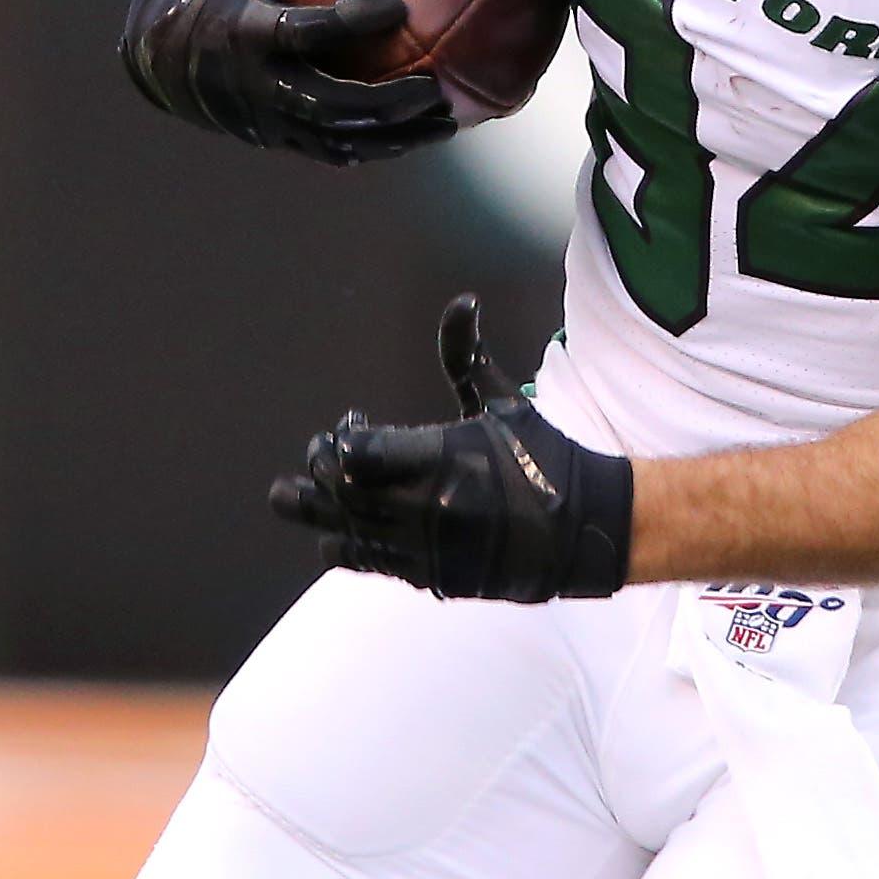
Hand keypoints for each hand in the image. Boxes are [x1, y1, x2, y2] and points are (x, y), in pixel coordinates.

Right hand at [119, 0, 454, 165]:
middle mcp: (258, 82)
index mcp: (248, 31)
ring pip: (338, 139)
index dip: (350, 20)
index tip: (397, 4)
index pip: (306, 29)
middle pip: (330, 102)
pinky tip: (419, 134)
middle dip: (385, 101)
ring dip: (394, 136)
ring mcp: (266, 118)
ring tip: (446, 121)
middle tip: (435, 86)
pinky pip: (331, 151)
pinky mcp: (275, 139)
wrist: (159, 54)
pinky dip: (375, 147)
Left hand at [269, 298, 635, 599]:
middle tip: (320, 455)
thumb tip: (462, 301)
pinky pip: (367, 562)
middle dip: (319, 470)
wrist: (583, 528)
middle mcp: (429, 508)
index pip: (356, 455)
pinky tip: (338, 527)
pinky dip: (344, 542)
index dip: (339, 440)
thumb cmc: (542, 455)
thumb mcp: (503, 402)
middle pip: (340, 493)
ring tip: (295, 494)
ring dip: (316, 510)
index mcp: (444, 458)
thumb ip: (466, 356)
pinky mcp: (431, 578)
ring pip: (343, 532)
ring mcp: (427, 549)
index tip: (349, 423)